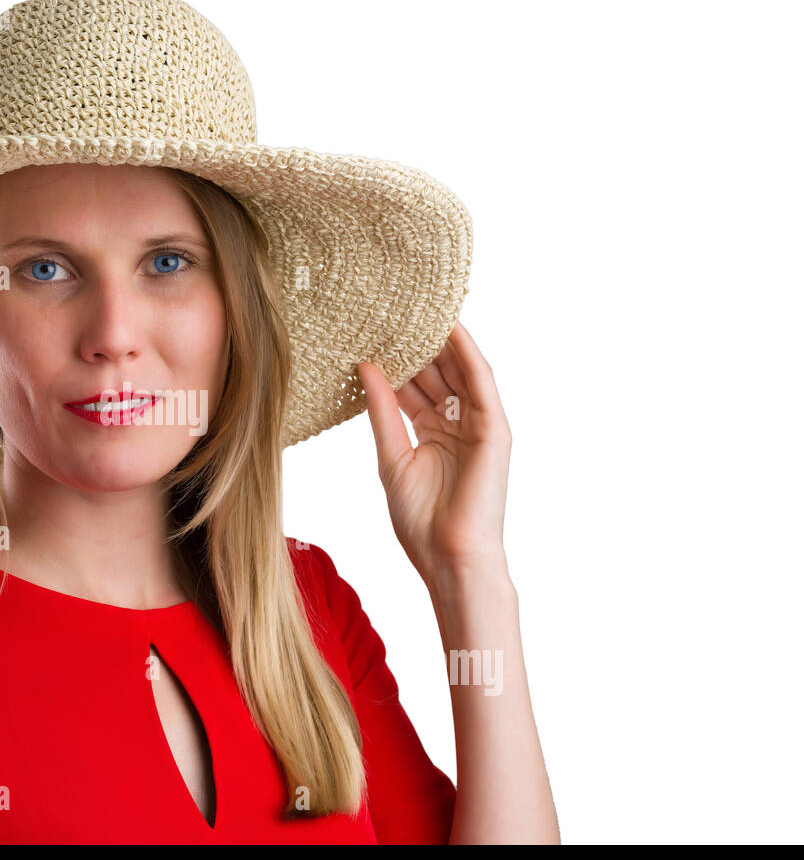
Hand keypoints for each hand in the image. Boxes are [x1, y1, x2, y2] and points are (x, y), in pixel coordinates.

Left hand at [357, 321, 512, 585]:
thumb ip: (381, 410)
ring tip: (418, 302)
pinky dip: (467, 353)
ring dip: (442, 338)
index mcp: (431, 432)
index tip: (369, 328)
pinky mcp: (495, 429)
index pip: (414, 384)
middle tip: (390, 304)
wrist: (449, 557)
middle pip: (436, 372)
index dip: (394, 357)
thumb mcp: (391, 455)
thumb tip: (364, 366)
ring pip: (458, 370)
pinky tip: (450, 327)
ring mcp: (478, 425)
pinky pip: (481, 382)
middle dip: (415, 340)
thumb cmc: (421, 519)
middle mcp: (456, 423)